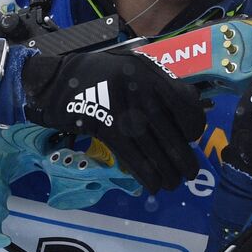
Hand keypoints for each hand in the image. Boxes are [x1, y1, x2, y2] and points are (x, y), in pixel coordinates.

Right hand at [22, 51, 205, 193]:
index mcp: (152, 75)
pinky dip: (146, 175)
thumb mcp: (133, 67)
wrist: (58, 80)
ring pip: (155, 150)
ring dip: (168, 172)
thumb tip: (185, 115)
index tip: (189, 138)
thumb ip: (160, 85)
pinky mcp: (107, 129)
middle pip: (172, 134)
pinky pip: (133, 157)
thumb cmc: (99, 74)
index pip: (187, 105)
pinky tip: (154, 185)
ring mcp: (124, 112)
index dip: (193, 127)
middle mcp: (142, 92)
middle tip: (189, 173)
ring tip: (173, 183)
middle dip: (184, 159)